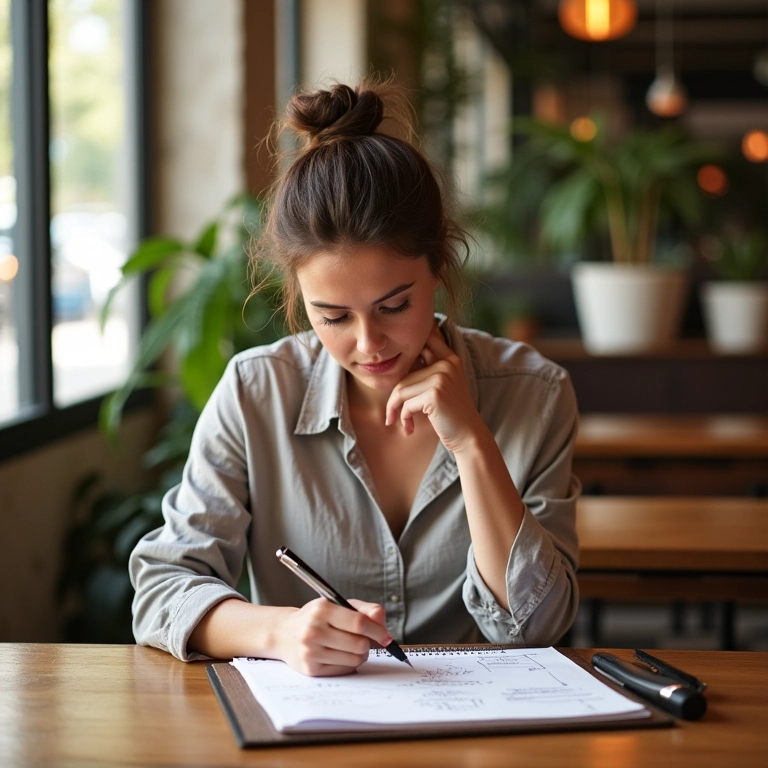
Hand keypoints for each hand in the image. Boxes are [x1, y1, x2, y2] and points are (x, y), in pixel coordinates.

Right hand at [278, 598, 391, 676]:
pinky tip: (339, 654)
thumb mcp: (337, 605)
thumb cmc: (317, 618)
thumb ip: (363, 610)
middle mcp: (314, 630)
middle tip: (363, 640)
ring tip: (350, 646)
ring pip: (354, 659)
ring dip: (359, 654)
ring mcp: (311, 651)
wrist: (284, 633)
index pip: (359, 622)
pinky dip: (348, 663)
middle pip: (359, 644)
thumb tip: (381, 619)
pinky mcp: (311, 669)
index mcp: (322, 609)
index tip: (386, 637)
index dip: (378, 631)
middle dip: (368, 644)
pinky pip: (344, 670)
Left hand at [385, 322, 484, 452]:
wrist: (469, 437)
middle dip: (395, 397)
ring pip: (401, 390)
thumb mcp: (444, 386)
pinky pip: (406, 405)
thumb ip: (429, 369)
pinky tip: (409, 429)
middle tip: (392, 414)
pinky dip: (404, 419)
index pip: (425, 342)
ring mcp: (441, 378)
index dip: (409, 350)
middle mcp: (447, 365)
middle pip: (404, 375)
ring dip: (395, 409)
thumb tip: (400, 358)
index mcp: (450, 359)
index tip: (397, 363)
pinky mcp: (434, 394)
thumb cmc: (452, 414)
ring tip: (399, 422)